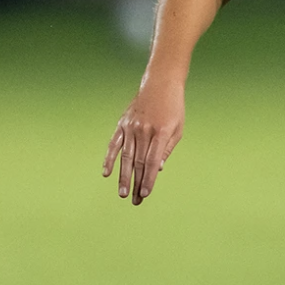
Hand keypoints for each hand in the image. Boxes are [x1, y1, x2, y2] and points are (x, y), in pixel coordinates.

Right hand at [102, 79, 184, 203]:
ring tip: (122, 193)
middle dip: (136, 183)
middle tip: (135, 201)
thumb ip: (166, 149)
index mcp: (161, 132)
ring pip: (126, 156)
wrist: (160, 83)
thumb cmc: (173, 108)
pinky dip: (110, 158)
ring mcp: (131, 127)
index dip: (148, 179)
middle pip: (138, 162)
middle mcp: (144, 130)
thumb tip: (157, 169)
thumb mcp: (178, 128)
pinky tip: (107, 172)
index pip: (152, 161)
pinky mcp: (122, 123)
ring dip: (123, 176)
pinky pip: (114, 144)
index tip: (145, 194)